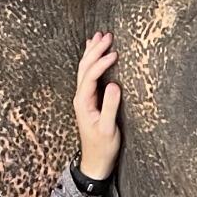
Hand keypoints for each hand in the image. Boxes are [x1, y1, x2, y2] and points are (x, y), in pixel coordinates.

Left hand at [74, 31, 120, 181]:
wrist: (95, 161)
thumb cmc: (103, 147)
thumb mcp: (109, 129)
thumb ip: (111, 107)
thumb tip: (115, 85)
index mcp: (84, 102)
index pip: (91, 76)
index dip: (102, 63)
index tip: (115, 53)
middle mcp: (81, 97)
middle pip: (85, 67)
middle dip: (95, 50)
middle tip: (107, 35)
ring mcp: (84, 98)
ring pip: (85, 69)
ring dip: (92, 52)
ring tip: (99, 36)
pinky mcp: (90, 99)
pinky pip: (89, 75)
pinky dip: (92, 61)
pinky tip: (93, 52)